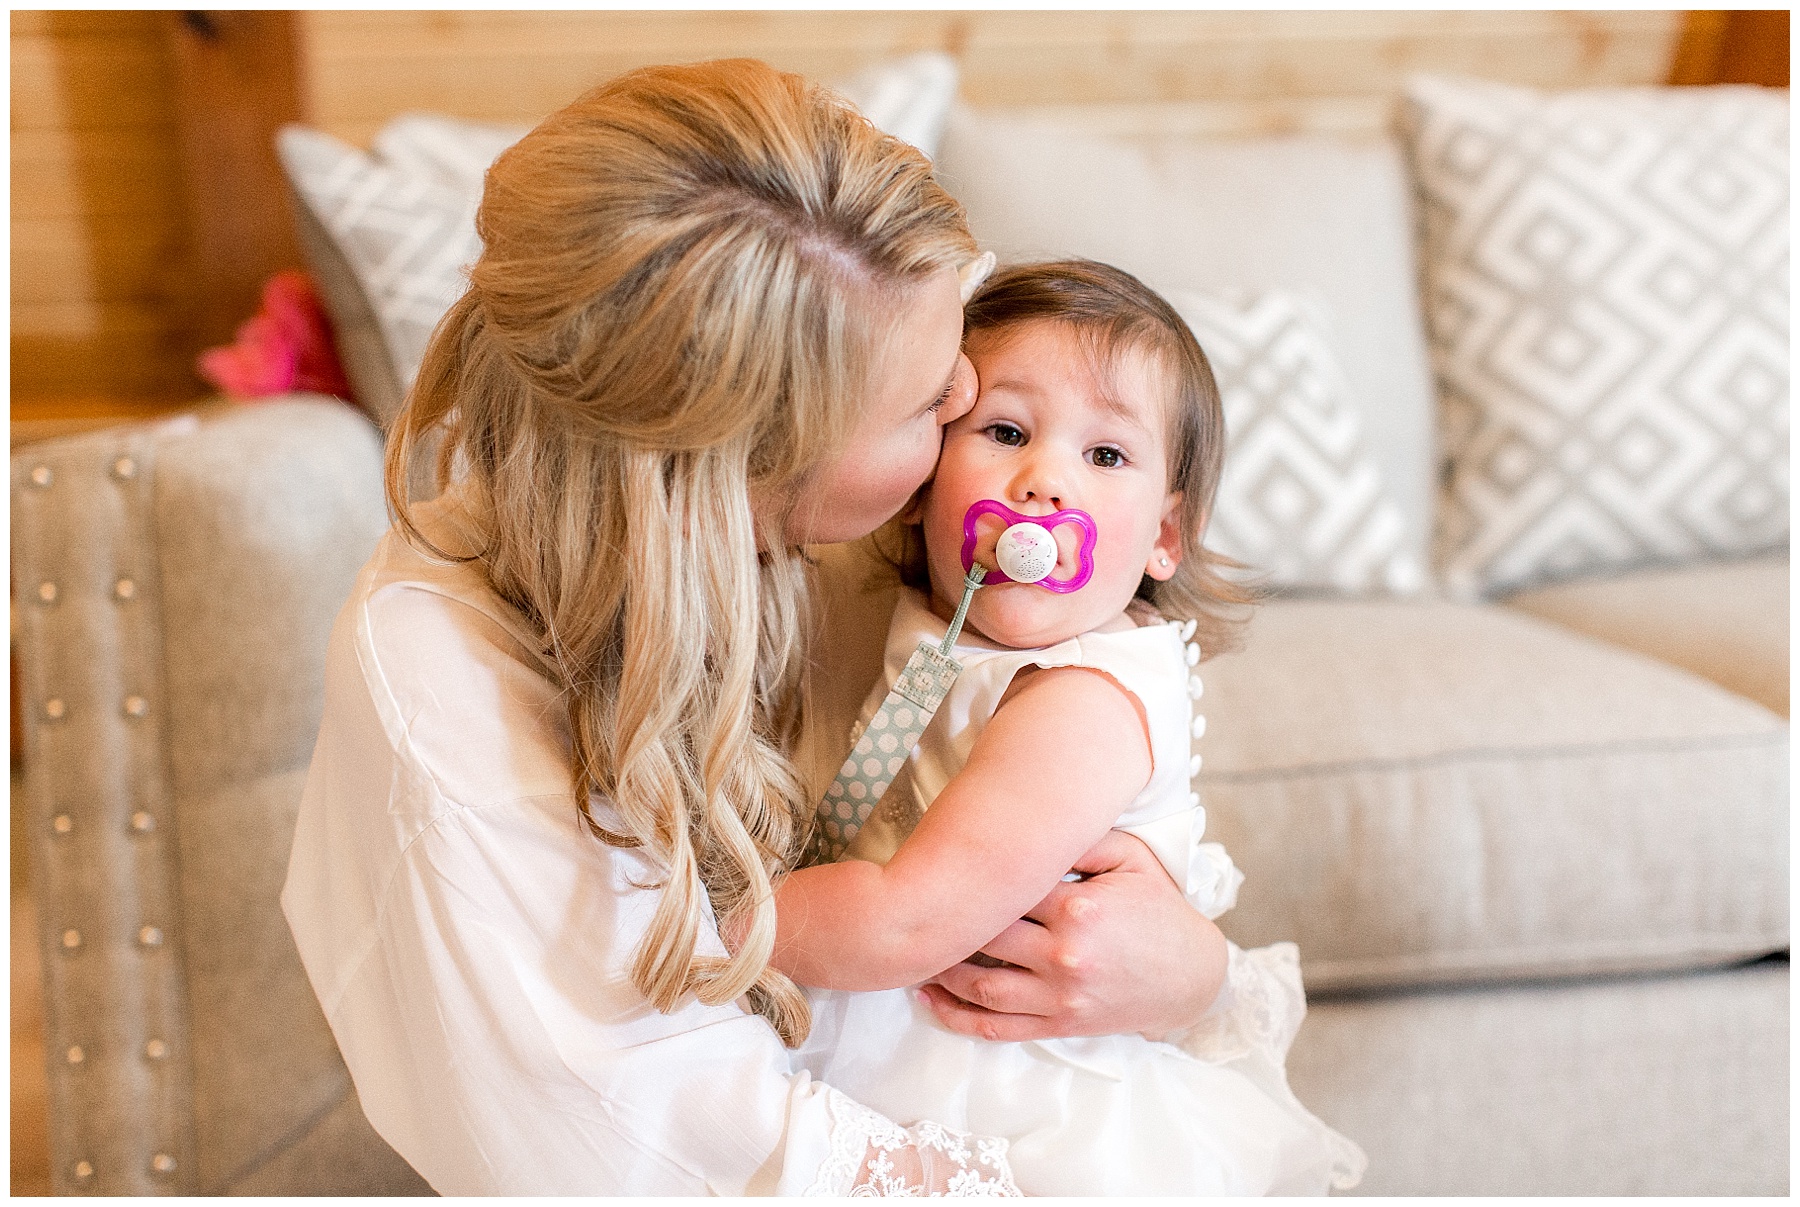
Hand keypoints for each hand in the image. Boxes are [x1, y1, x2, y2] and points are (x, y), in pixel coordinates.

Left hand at [919, 830, 1226, 1041]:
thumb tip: (1034, 821)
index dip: (969, 878)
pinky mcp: (1059, 1024)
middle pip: (983, 937)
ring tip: (910, 951)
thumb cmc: (1159, 912)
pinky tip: (930, 1000)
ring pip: (980, 987)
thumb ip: (1082, 839)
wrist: (1191, 977)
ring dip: (939, 972)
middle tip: (910, 906)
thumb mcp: (1132, 860)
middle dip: (945, 923)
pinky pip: (997, 1028)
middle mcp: (1064, 955)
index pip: (1006, 889)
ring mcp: (1059, 996)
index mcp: (1078, 908)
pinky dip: (957, 1018)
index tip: (938, 866)